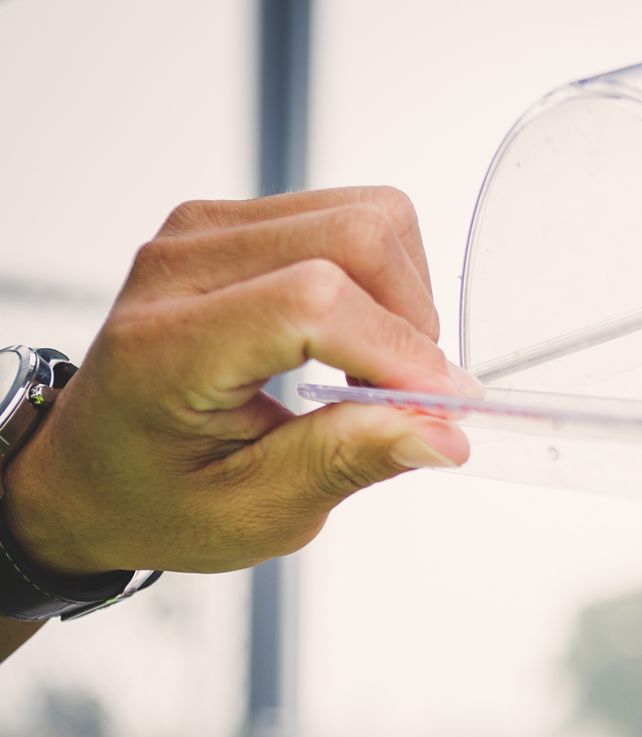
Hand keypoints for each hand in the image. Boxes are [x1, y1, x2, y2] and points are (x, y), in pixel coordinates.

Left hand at [4, 187, 475, 576]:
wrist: (94, 467)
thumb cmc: (162, 494)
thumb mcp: (257, 510)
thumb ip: (348, 460)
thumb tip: (443, 433)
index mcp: (167, 348)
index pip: (313, 302)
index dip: (399, 353)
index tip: (441, 411)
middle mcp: (182, 265)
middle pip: (354, 237)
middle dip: (413, 323)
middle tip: (405, 397)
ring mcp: (207, 231)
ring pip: (368, 218)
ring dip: (402, 300)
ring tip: (374, 372)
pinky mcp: (237, 221)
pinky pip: (352, 217)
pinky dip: (383, 283)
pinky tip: (356, 340)